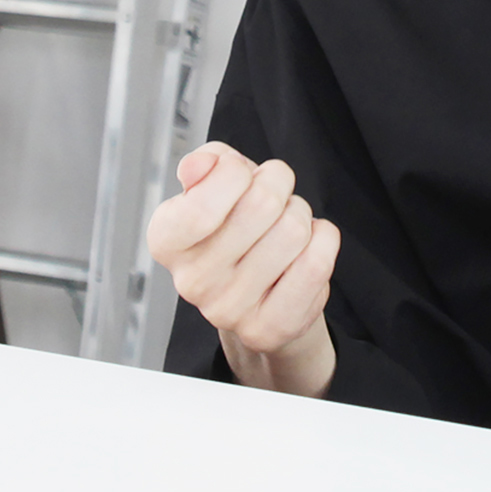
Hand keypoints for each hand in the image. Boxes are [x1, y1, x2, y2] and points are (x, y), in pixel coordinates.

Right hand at [146, 142, 340, 395]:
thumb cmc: (238, 226)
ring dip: (301, 214)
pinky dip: (323, 240)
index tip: (241, 173)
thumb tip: (200, 165)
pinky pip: (317, 262)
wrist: (262, 293)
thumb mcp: (218, 184)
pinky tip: (304, 250)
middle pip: (262, 204)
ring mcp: (229, 310)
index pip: (201, 205)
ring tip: (285, 227)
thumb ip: (208, 163)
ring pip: (294, 230)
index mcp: (167, 241)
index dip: (236, 173)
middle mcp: (191, 282)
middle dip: (279, 186)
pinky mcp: (269, 328)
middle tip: (274, 199)